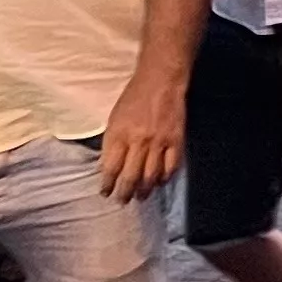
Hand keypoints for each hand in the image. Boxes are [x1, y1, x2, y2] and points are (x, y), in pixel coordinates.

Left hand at [97, 62, 189, 200]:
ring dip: (144, 190)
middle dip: (125, 193)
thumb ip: (111, 143)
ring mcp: (159, 142)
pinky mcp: (176, 140)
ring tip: (140, 197)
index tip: (105, 193)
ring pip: (150, 176)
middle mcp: (138, 141)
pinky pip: (171, 167)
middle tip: (123, 201)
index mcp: (119, 134)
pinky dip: (165, 178)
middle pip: (130, 176)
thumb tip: (106, 167)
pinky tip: (159, 182)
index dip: (107, 184)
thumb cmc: (133, 98)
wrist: (160, 81)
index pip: (110, 168)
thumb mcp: (114, 118)